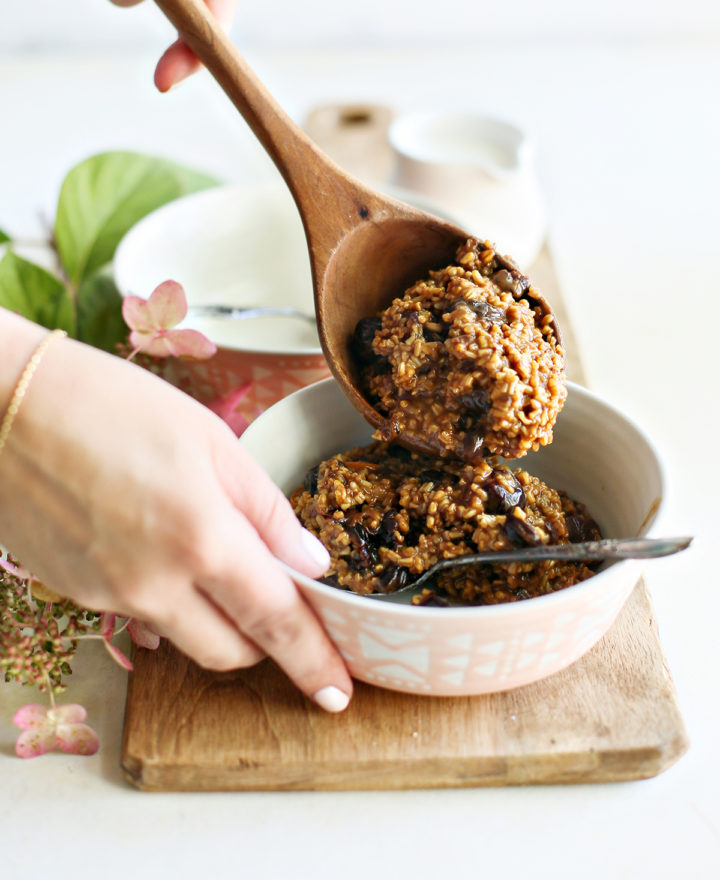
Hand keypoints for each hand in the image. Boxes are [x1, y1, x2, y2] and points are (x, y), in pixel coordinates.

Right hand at [0, 314, 351, 711]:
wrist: (8, 406)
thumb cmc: (115, 405)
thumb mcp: (211, 440)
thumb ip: (267, 509)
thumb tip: (310, 563)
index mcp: (202, 537)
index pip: (275, 623)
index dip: (313, 660)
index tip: (337, 690)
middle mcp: (155, 584)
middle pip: (231, 652)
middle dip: (264, 640)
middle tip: (275, 599)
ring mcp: (108, 596)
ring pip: (183, 637)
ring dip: (213, 617)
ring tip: (206, 551)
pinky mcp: (75, 595)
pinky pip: (138, 615)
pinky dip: (164, 596)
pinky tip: (152, 542)